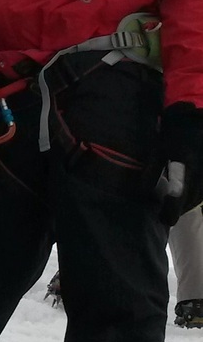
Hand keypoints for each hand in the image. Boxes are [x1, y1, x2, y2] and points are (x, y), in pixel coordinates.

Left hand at [157, 103, 202, 224]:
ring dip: (187, 205)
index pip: (178, 193)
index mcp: (184, 164)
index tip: (165, 220)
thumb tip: (144, 194)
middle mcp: (199, 170)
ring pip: (198, 197)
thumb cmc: (173, 135)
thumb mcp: (158, 150)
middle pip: (190, 199)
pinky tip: (187, 200)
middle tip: (167, 217)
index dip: (171, 210)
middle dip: (178, 210)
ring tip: (175, 210)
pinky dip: (195, 198)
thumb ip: (152, 173)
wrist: (194, 121)